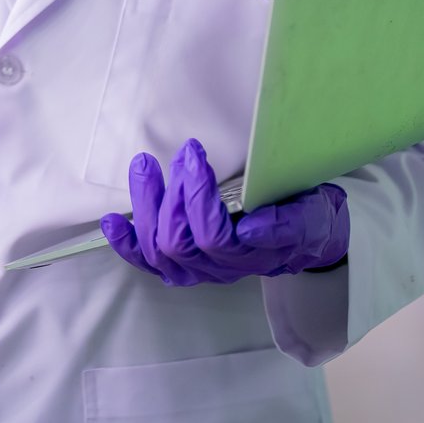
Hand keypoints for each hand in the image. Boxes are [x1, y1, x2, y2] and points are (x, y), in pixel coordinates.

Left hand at [98, 139, 347, 285]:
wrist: (308, 233)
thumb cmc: (307, 213)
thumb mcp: (312, 212)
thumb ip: (286, 222)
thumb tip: (251, 228)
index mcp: (254, 254)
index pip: (213, 235)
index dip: (195, 195)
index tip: (194, 153)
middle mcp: (223, 268)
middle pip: (178, 242)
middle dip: (170, 195)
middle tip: (178, 154)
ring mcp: (199, 269)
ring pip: (157, 251)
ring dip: (144, 207)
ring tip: (145, 167)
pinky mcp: (184, 264)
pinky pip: (148, 262)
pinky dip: (126, 244)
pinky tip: (111, 222)